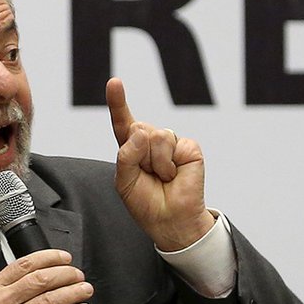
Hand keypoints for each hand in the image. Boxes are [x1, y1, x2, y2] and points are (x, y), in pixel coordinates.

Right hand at [0, 249, 92, 303]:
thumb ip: (6, 288)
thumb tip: (35, 277)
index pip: (25, 264)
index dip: (50, 257)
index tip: (64, 258)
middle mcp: (2, 302)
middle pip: (41, 279)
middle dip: (65, 274)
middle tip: (78, 274)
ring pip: (50, 300)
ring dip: (73, 292)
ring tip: (84, 290)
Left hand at [107, 77, 215, 250]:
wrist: (171, 221)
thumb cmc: (147, 204)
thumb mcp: (124, 182)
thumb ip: (126, 156)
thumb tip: (142, 132)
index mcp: (133, 149)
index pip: (123, 122)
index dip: (118, 102)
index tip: (115, 82)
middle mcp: (151, 142)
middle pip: (137, 128)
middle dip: (138, 155)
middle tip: (147, 175)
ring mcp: (171, 143)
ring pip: (155, 135)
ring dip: (154, 162)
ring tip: (161, 177)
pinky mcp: (188, 148)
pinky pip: (172, 144)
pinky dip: (168, 164)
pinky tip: (174, 175)